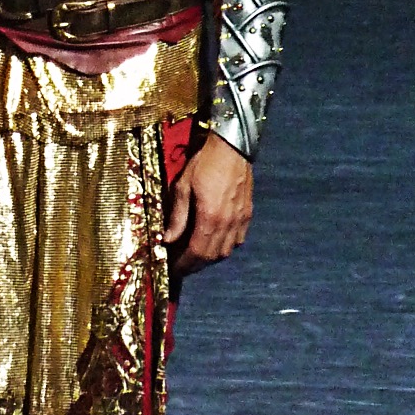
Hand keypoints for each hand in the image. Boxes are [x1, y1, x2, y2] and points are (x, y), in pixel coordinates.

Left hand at [166, 134, 253, 272]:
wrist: (232, 146)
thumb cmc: (204, 163)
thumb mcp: (183, 186)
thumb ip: (177, 216)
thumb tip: (167, 239)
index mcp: (210, 217)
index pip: (197, 253)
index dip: (184, 264)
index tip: (173, 268)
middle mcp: (228, 223)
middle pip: (212, 256)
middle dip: (195, 265)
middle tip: (181, 265)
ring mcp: (241, 220)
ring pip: (226, 252)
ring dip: (210, 258)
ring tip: (195, 255)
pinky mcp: (248, 214)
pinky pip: (237, 241)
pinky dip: (225, 247)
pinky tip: (214, 242)